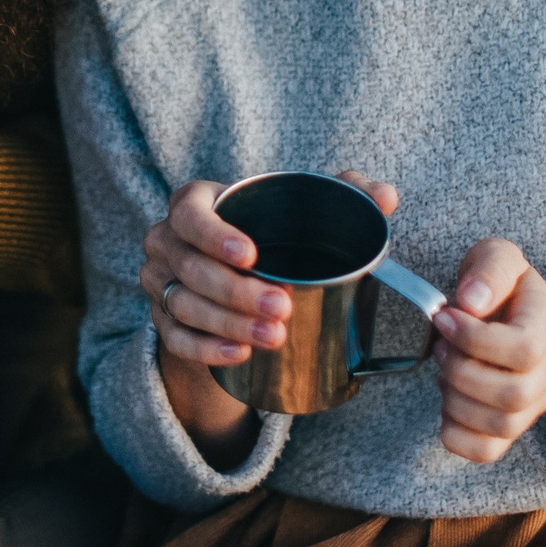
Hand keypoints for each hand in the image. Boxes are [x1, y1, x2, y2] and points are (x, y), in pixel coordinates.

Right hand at [143, 171, 399, 464]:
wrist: (243, 276)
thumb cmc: (275, 232)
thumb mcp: (306, 207)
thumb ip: (349, 193)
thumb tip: (386, 197)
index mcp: (194, 202)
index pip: (188, 213)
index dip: (213, 235)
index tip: (252, 255)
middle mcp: (167, 239)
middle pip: (189, 266)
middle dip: (235, 292)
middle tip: (282, 308)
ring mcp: (159, 280)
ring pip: (182, 305)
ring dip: (227, 323)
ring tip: (274, 335)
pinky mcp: (163, 319)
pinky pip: (175, 338)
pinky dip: (205, 349)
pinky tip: (239, 353)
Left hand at [429, 238, 545, 463]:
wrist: (518, 314)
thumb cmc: (503, 286)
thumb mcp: (498, 257)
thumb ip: (489, 269)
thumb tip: (471, 301)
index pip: (524, 348)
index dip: (475, 339)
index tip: (444, 318)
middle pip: (513, 394)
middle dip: (461, 370)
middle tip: (440, 346)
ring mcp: (531, 402)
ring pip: (502, 425)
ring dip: (456, 400)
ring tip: (442, 371)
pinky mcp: (508, 426)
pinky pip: (488, 451)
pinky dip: (456, 434)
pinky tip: (446, 404)